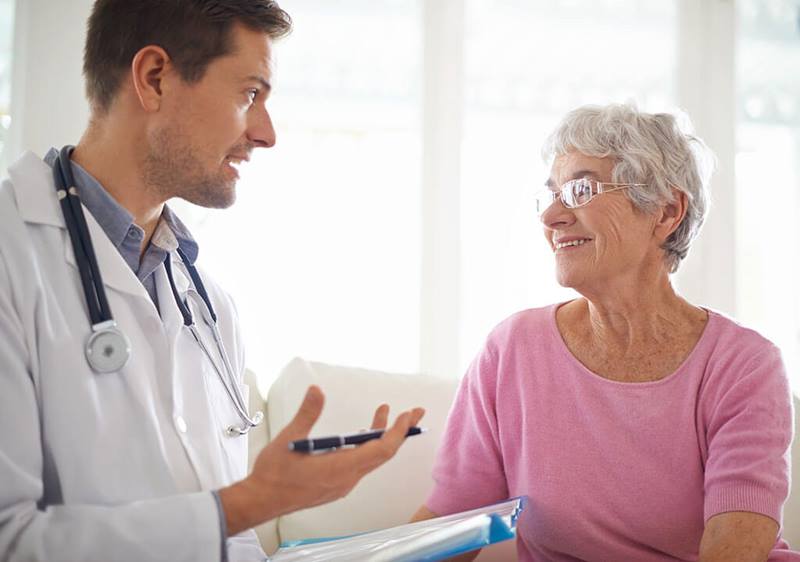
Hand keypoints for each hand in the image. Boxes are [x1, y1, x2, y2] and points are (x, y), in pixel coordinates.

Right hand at [219, 385, 424, 534]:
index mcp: (341, 468)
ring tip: (386, 414)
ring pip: (372, 459)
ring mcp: (343, 483)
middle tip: (414, 412)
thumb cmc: (274, 474)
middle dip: (400, 431)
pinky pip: (361, 464)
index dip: (397, 432)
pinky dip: (368, 446)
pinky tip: (363, 434)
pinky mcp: (336, 484)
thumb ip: (307, 413)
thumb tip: (317, 390)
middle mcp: (347, 478)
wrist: (261, 500)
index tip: (406, 415)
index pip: (381, 450)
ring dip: (382, 436)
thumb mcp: (290, 438)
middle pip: (383, 454)